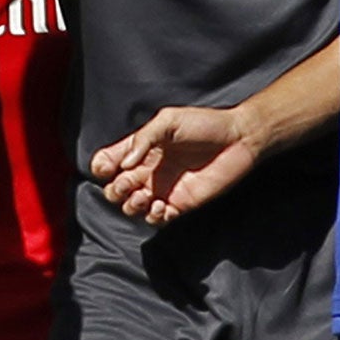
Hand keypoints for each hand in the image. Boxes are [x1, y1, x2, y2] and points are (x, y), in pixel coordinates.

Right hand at [90, 104, 264, 225]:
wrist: (238, 140)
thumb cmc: (205, 124)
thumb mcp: (168, 120)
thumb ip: (143, 139)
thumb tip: (123, 165)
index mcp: (141, 150)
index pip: (108, 163)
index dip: (102, 167)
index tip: (109, 167)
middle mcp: (148, 171)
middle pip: (115, 189)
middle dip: (115, 190)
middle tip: (130, 183)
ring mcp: (163, 189)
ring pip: (131, 207)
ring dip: (131, 206)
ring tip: (145, 196)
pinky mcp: (180, 204)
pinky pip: (155, 219)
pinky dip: (151, 217)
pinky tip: (160, 206)